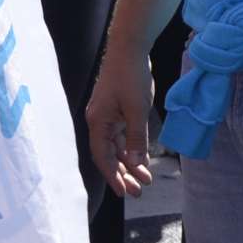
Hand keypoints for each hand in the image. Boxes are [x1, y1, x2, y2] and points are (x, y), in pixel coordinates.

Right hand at [85, 45, 156, 196]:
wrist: (128, 49)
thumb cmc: (131, 77)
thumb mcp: (137, 110)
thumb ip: (136, 139)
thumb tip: (134, 164)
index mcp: (98, 121)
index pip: (103, 156)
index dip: (113, 176)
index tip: (125, 193)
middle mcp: (98, 121)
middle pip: (108, 154)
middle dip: (123, 174)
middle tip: (138, 192)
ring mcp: (106, 115)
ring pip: (115, 146)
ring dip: (129, 163)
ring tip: (145, 179)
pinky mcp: (115, 110)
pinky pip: (121, 136)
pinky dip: (130, 148)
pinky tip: (142, 158)